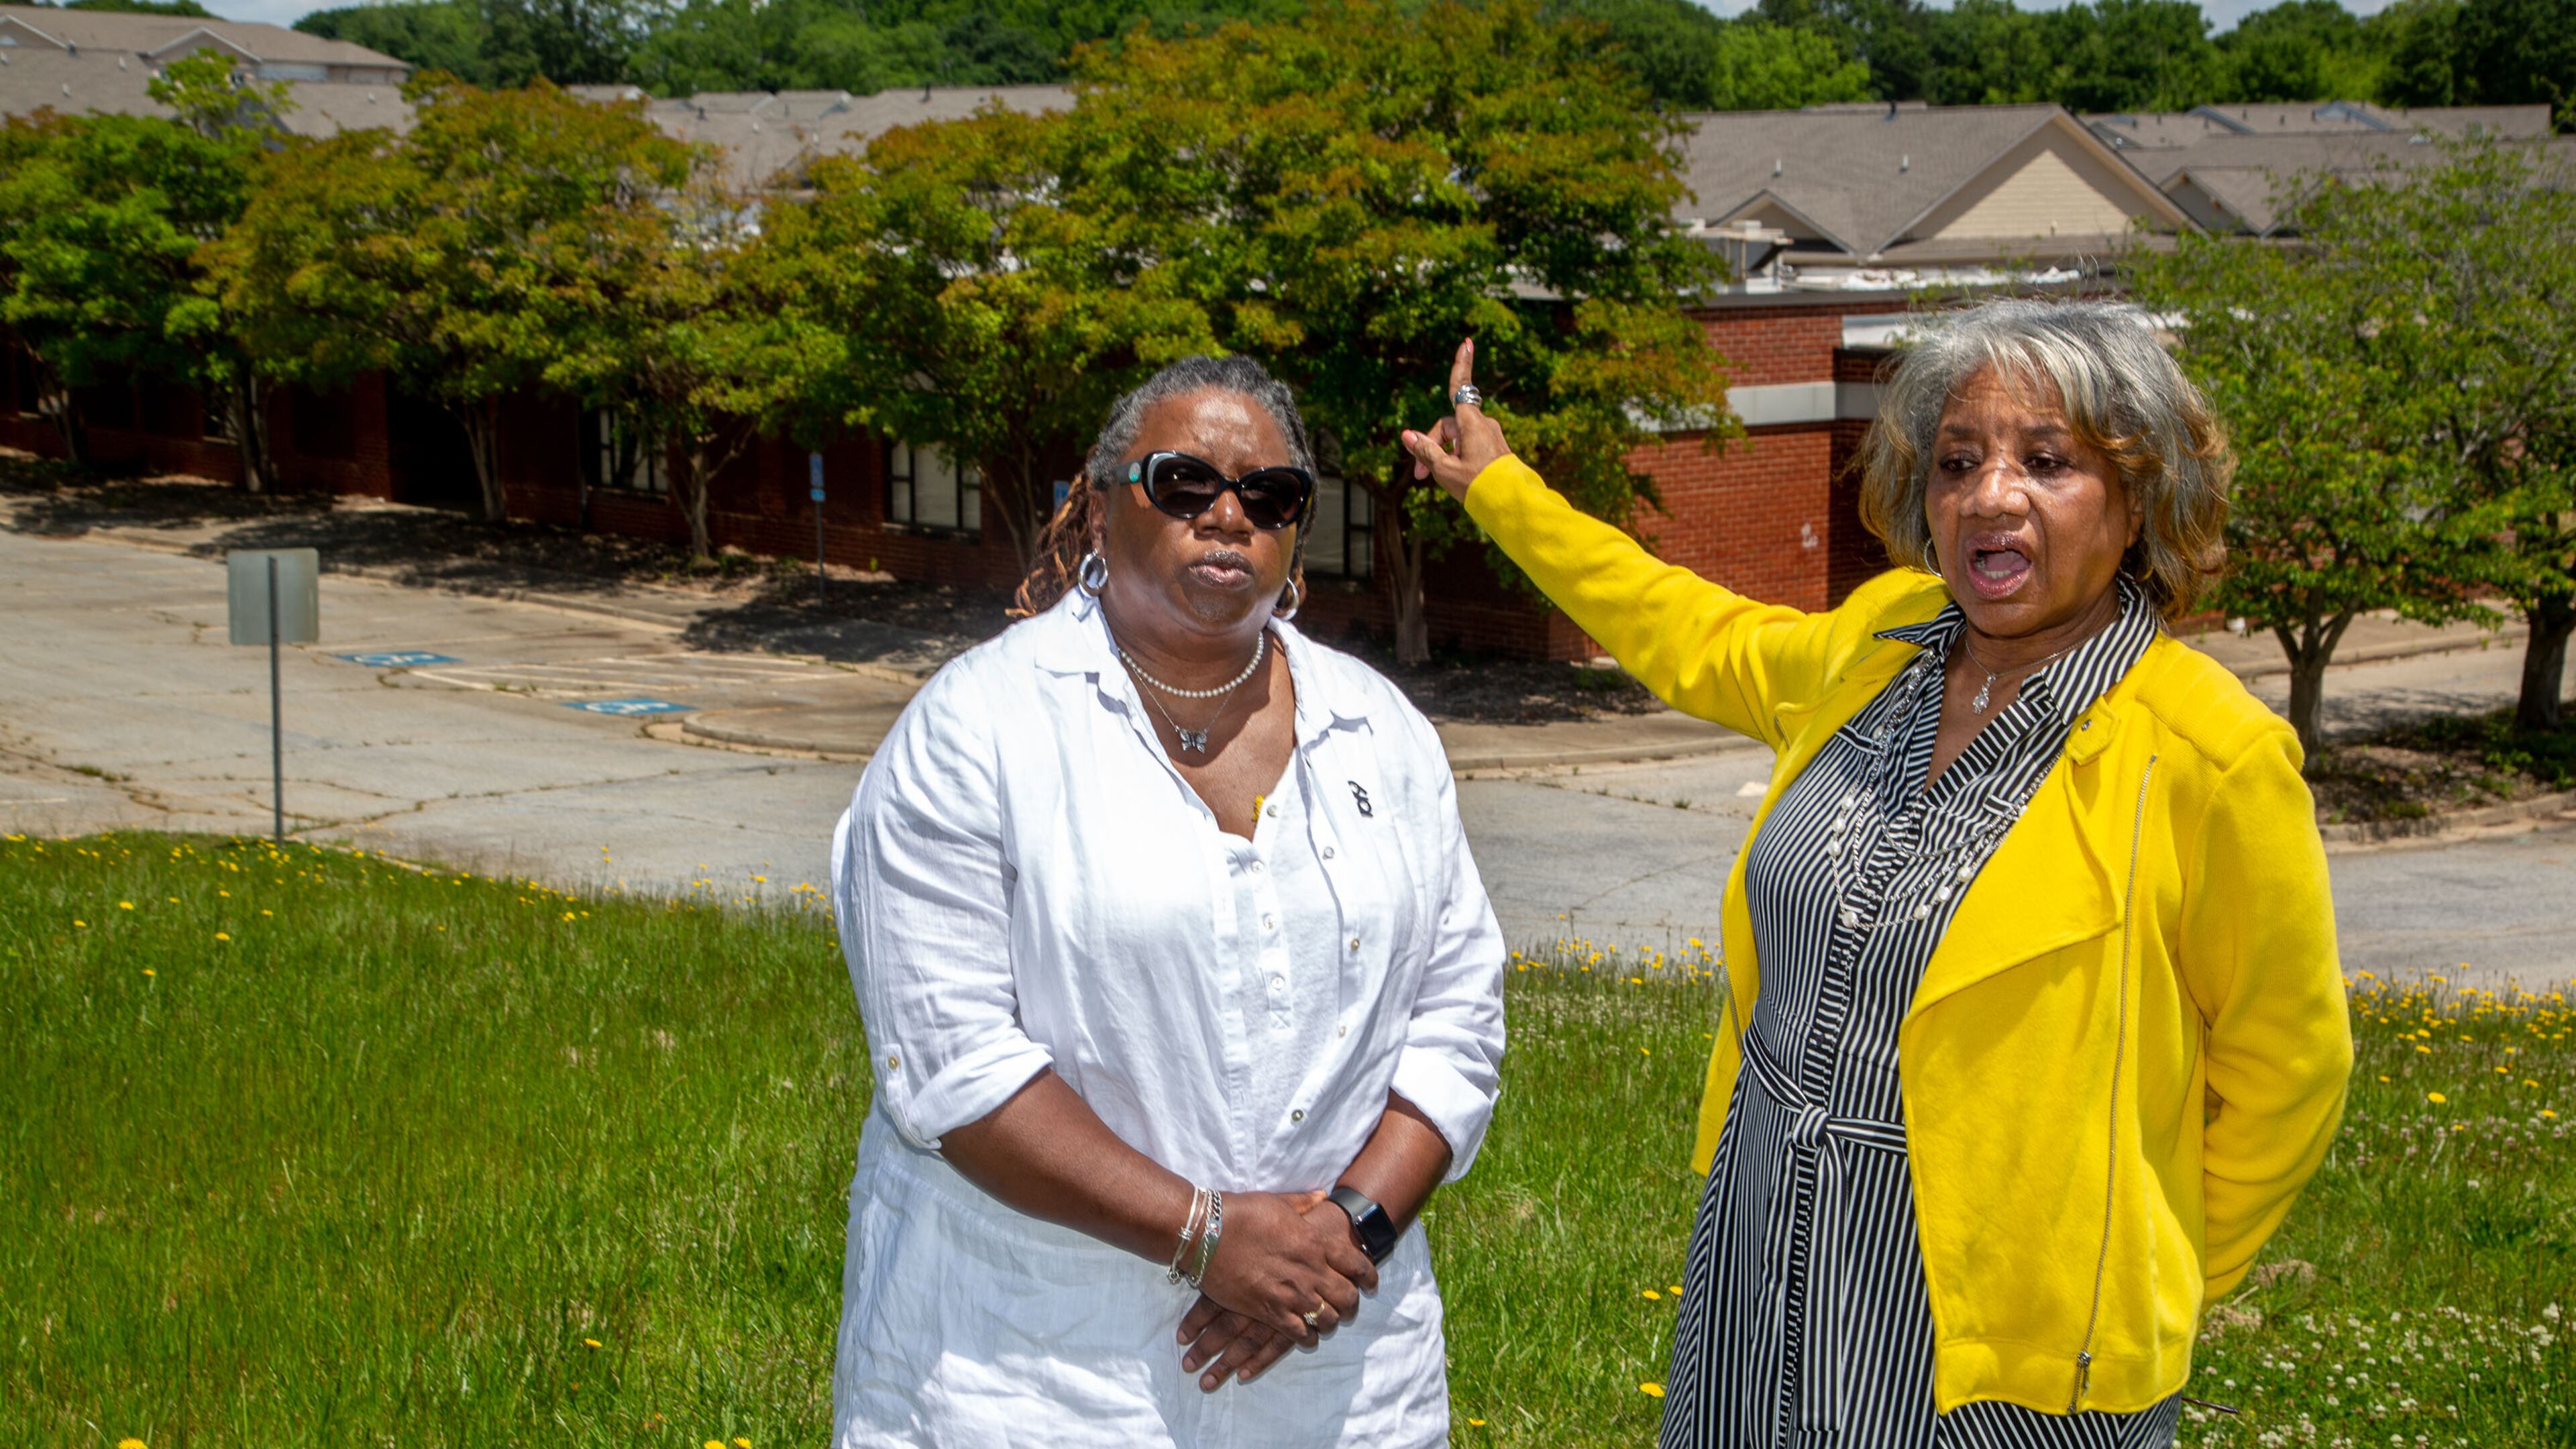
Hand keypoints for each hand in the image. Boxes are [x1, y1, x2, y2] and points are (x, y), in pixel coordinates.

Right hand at [1179, 1190, 1373, 1384]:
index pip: (1357, 1264)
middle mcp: (1310, 1271)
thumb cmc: (1241, 1213)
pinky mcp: (1270, 1311)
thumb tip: (1324, 1197)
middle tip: (1348, 1305)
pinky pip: (1301, 1334)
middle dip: (1352, 1303)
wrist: (1206, 1234)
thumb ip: (1305, 1203)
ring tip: (1327, 1319)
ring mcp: (1291, 1294)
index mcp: (1315, 1242)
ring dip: (1331, 1321)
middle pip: (1348, 1296)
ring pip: (1328, 1319)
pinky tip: (1306, 1335)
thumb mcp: (1278, 1202)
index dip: (1369, 1277)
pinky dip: (1308, 1337)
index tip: (1370, 1284)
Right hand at [1398, 337, 1513, 502]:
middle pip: (1448, 425)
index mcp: (1472, 423)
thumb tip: (1407, 435)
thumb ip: (1425, 450)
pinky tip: (1455, 479)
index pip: (1461, 388)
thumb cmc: (1478, 486)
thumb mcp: (1444, 469)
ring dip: (1443, 454)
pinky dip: (1456, 457)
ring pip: (1457, 438)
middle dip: (1432, 445)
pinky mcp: (1494, 449)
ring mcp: (1490, 436)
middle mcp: (1483, 424)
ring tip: (1438, 480)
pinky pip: (1468, 446)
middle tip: (1420, 476)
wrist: (1511, 504)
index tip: (1467, 343)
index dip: (1462, 365)